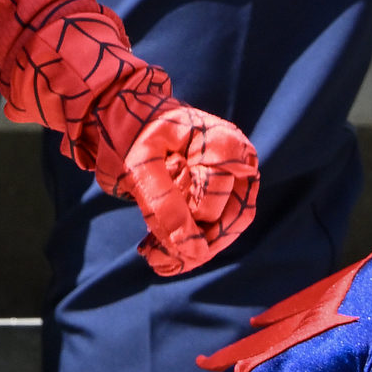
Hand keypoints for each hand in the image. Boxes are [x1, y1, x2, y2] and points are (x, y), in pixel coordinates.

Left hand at [123, 101, 256, 275]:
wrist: (130, 113)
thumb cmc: (134, 134)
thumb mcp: (138, 166)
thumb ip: (164, 205)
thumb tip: (194, 251)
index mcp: (222, 145)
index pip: (213, 206)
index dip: (185, 229)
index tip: (150, 245)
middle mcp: (240, 159)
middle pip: (231, 219)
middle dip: (193, 247)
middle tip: (152, 258)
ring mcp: (238, 173)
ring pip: (230, 226)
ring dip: (195, 248)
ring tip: (155, 256)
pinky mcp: (229, 187)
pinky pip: (222, 221)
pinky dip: (195, 238)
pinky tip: (163, 248)